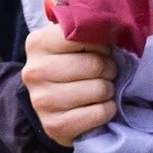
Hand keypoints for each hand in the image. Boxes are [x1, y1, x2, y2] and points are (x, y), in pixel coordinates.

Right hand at [21, 23, 116, 144]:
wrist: (49, 104)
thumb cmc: (68, 66)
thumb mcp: (71, 43)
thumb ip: (88, 31)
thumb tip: (117, 26)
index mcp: (38, 43)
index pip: (83, 35)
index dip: (101, 43)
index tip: (101, 50)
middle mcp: (34, 71)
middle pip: (95, 64)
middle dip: (109, 68)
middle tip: (106, 72)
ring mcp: (42, 101)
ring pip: (100, 89)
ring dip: (109, 90)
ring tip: (100, 89)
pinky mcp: (55, 125)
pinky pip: (100, 113)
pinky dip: (107, 109)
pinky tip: (97, 106)